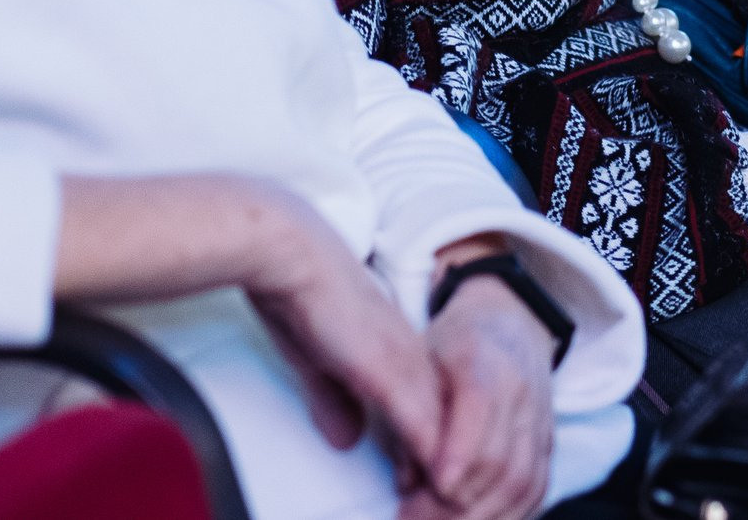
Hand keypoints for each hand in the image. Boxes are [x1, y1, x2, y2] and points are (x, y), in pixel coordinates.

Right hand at [243, 196, 445, 488]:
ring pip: (449, 437)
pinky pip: (426, 428)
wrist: (291, 254)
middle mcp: (415, 360)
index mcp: (401, 354)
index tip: (436, 498)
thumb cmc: (296, 298)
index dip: (439, 460)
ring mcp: (408, 365)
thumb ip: (334, 399)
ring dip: (451, 482)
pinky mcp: (391, 373)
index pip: (436, 418)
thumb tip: (347, 438)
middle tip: (454, 515)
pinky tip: (440, 492)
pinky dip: (434, 465)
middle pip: (454, 432)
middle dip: (456, 479)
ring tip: (446, 515)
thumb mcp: (318, 359)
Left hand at [404, 275, 557, 519]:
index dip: (452, 461)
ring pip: (523, 481)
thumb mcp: (420, 360)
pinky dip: (511, 514)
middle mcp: (522, 391)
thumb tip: (408, 481)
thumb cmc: (452, 343)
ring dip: (482, 516)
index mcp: (485, 360)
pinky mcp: (549, 439)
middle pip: (501, 461)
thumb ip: (411, 415)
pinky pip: (538, 487)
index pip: (478, 414)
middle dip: (456, 504)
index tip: (417, 494)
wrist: (508, 320)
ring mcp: (541, 418)